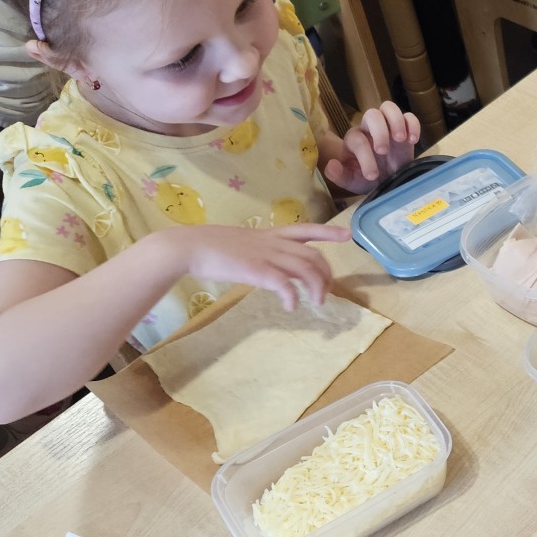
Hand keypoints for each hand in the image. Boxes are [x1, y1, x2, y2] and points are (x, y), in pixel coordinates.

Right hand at [157, 223, 349, 308]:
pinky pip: (284, 284)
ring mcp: (266, 255)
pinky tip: (291, 306)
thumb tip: (270, 268)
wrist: (188, 247)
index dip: (328, 232)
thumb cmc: (210, 247)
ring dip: (317, 287)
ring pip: (306, 269)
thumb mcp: (243, 244)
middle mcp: (273, 243)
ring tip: (316, 302)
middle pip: (313, 255)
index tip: (347, 234)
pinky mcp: (257, 270)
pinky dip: (293, 296)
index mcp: (269, 234)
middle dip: (326, 274)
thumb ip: (261, 252)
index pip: (306, 229)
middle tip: (328, 291)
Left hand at [323, 102, 420, 193]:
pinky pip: (409, 116)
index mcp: (354, 139)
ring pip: (389, 107)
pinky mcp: (405, 128)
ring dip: (396, 121)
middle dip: (379, 132)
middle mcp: (370, 128)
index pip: (358, 140)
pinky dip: (413, 125)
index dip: (365, 157)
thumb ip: (339, 176)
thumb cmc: (367, 179)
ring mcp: (388, 125)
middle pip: (372, 114)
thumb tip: (331, 165)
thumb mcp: (352, 182)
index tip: (372, 176)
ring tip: (402, 139)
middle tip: (384, 151)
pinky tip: (413, 141)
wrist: (386, 179)